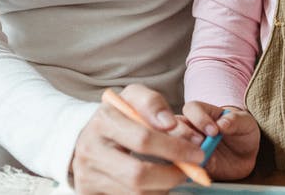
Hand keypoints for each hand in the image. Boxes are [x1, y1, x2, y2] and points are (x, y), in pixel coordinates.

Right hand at [70, 84, 204, 193]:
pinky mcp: (89, 194)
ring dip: (163, 188)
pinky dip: (150, 194)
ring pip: (136, 193)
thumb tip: (170, 124)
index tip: (198, 152)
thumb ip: (153, 103)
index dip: (175, 148)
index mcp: (102, 121)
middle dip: (172, 175)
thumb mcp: (133, 99)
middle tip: (191, 171)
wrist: (88, 139)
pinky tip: (156, 185)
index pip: (144, 139)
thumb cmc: (119, 118)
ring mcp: (87, 176)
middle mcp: (90, 150)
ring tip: (173, 176)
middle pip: (138, 175)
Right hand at [180, 101, 260, 179]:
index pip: (192, 109)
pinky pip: (181, 165)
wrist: (243, 156)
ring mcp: (187, 145)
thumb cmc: (242, 133)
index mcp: (202, 112)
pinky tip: (199, 171)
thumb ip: (235, 121)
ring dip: (181, 152)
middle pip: (175, 126)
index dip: (200, 118)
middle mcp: (189, 127)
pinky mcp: (189, 163)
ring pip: (173, 145)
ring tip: (199, 158)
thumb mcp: (245, 123)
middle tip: (200, 143)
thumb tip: (223, 123)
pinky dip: (187, 168)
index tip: (214, 131)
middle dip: (184, 134)